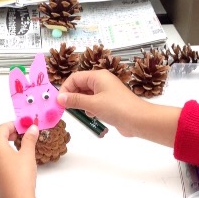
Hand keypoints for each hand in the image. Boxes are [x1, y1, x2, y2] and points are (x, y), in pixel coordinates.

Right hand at [59, 70, 181, 146]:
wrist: (139, 120)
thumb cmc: (118, 108)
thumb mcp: (92, 104)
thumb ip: (74, 100)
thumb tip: (60, 98)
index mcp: (98, 76)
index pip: (75, 78)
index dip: (65, 89)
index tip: (59, 102)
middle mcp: (101, 81)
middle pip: (79, 85)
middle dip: (72, 96)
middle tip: (67, 109)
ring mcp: (106, 92)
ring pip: (85, 95)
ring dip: (81, 103)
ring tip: (83, 112)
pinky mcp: (109, 102)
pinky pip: (93, 102)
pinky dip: (89, 108)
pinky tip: (93, 115)